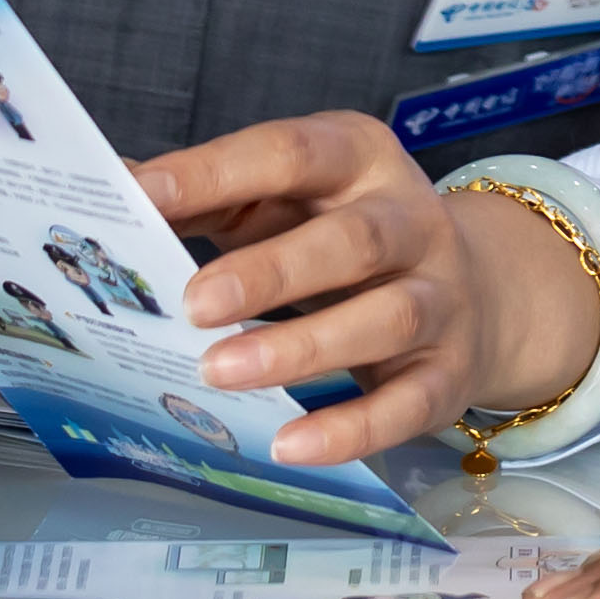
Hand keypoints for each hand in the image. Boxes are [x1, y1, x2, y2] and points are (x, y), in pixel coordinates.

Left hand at [129, 112, 599, 467]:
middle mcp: (411, 222)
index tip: (145, 195)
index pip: (291, 154)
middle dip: (271, 271)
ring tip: (220, 372)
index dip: (218, 172)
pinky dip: (349, 429)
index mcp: (360, 161)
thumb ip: (213, 198)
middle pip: (352, 241)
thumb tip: (119, 193)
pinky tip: (289, 445)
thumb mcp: (289, 201)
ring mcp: (439, 298)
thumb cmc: (345, 240)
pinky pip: (406, 405)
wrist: (480, 292)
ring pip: (385, 318)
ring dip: (301, 347)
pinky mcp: (448, 372)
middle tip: (193, 303)